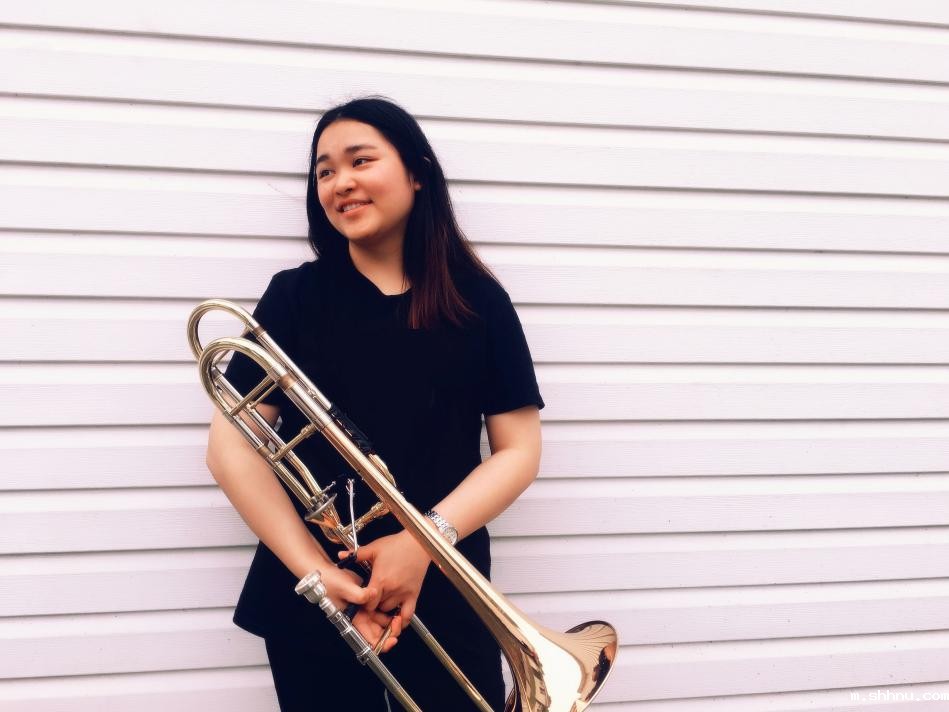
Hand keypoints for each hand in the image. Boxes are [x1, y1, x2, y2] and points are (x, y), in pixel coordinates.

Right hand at [316, 566, 398, 653]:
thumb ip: (358, 594)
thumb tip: (372, 595)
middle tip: (398, 620)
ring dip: (392, 620)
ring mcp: (365, 609)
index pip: (370, 642)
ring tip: (398, 612)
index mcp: (355, 621)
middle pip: (380, 634)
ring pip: (382, 621)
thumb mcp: (344, 588)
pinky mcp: (368, 599)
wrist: (326, 573)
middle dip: (392, 631)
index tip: (393, 639)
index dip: (383, 644)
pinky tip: (394, 602)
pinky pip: (381, 608)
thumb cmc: (330, 583)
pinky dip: (389, 608)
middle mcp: (361, 618)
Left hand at [338, 530, 431, 645]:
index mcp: (380, 579)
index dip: (363, 602)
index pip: (367, 602)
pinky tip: (397, 616)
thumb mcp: (374, 548)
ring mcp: (403, 593)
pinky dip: (402, 619)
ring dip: (384, 609)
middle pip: (376, 608)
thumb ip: (356, 554)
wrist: (418, 543)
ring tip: (382, 601)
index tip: (362, 598)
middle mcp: (391, 588)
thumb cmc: (397, 544)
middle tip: (371, 599)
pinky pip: (408, 614)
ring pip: (389, 611)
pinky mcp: (413, 594)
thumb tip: (340, 555)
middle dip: (372, 605)